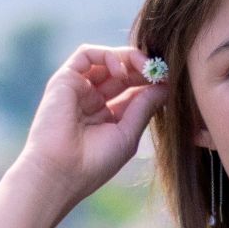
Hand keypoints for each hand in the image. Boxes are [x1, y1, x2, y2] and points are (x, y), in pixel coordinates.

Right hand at [13, 43, 169, 213]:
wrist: (60, 172)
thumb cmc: (93, 163)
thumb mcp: (127, 134)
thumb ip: (144, 108)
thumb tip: (165, 86)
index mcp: (107, 116)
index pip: (132, 89)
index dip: (150, 82)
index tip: (168, 80)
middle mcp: (92, 100)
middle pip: (121, 72)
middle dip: (142, 68)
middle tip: (160, 70)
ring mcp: (78, 89)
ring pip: (106, 60)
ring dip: (129, 58)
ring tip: (145, 68)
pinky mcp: (64, 80)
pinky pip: (87, 55)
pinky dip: (107, 55)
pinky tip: (121, 70)